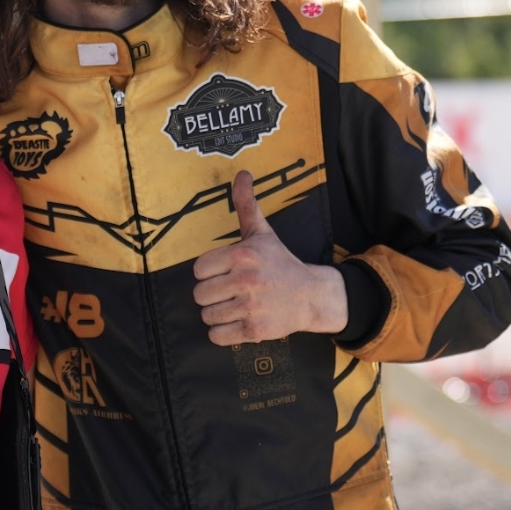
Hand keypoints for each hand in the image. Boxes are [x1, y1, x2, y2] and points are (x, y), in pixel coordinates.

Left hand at [191, 171, 346, 345]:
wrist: (311, 295)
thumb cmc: (280, 263)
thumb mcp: (262, 232)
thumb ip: (246, 205)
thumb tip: (242, 173)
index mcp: (242, 254)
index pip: (198, 269)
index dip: (209, 273)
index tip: (225, 273)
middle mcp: (245, 280)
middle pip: (199, 295)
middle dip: (212, 295)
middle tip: (230, 292)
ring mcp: (250, 307)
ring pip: (207, 316)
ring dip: (218, 314)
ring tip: (236, 306)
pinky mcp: (255, 330)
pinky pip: (217, 337)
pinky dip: (223, 333)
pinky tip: (237, 322)